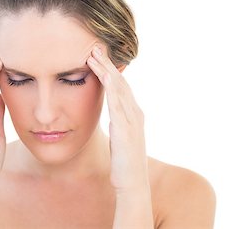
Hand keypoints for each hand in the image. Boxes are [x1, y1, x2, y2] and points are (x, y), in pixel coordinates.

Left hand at [87, 45, 148, 193]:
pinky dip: (112, 87)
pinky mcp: (126, 129)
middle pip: (120, 82)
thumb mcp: (120, 138)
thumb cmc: (123, 163)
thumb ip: (118, 124)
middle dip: (107, 63)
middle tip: (95, 46)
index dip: (109, 70)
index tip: (97, 57)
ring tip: (94, 54)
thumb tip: (111, 116)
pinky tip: (105, 76)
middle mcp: (135, 113)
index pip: (120, 86)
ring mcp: (132, 120)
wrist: (133, 185)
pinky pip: (118, 103)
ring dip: (107, 69)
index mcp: (133, 114)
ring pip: (119, 88)